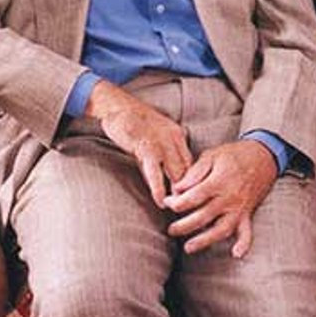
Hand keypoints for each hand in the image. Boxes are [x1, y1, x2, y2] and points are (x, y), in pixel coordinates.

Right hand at [85, 81, 193, 207]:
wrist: (117, 106)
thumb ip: (163, 157)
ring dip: (178, 194)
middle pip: (188, 170)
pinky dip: (159, 189)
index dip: (196, 182)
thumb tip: (170, 182)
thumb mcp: (155, 138)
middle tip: (193, 210)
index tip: (198, 199)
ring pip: (176, 172)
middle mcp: (173, 138)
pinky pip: (155, 172)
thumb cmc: (135, 124)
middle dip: (191, 191)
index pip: (193, 163)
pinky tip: (161, 201)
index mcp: (178, 135)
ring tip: (179, 210)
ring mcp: (160, 143)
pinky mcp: (146, 147)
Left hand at [163, 140, 277, 256]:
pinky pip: (247, 231)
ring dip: (205, 240)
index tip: (166, 203)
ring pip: (222, 229)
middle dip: (185, 225)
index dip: (178, 202)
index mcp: (219, 181)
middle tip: (170, 230)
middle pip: (204, 216)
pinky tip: (236, 254)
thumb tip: (177, 188)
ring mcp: (240, 208)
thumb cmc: (234, 154)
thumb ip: (194, 172)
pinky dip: (244, 244)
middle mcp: (229, 197)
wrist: (263, 156)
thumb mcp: (211, 155)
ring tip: (188, 247)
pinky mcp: (248, 213)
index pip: (195, 197)